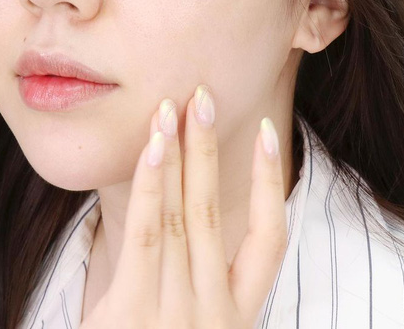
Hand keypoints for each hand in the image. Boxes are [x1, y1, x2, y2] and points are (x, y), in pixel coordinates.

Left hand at [79, 84, 287, 327]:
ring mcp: (176, 316)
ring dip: (179, 155)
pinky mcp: (131, 315)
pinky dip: (152, 185)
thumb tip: (189, 220)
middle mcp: (215, 313)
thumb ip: (198, 287)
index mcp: (237, 316)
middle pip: (218, 214)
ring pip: (184, 215)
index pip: (272, 240)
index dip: (272, 182)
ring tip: (174, 107)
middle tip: (205, 96)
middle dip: (210, 150)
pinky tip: (153, 146)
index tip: (268, 134)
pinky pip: (146, 234)